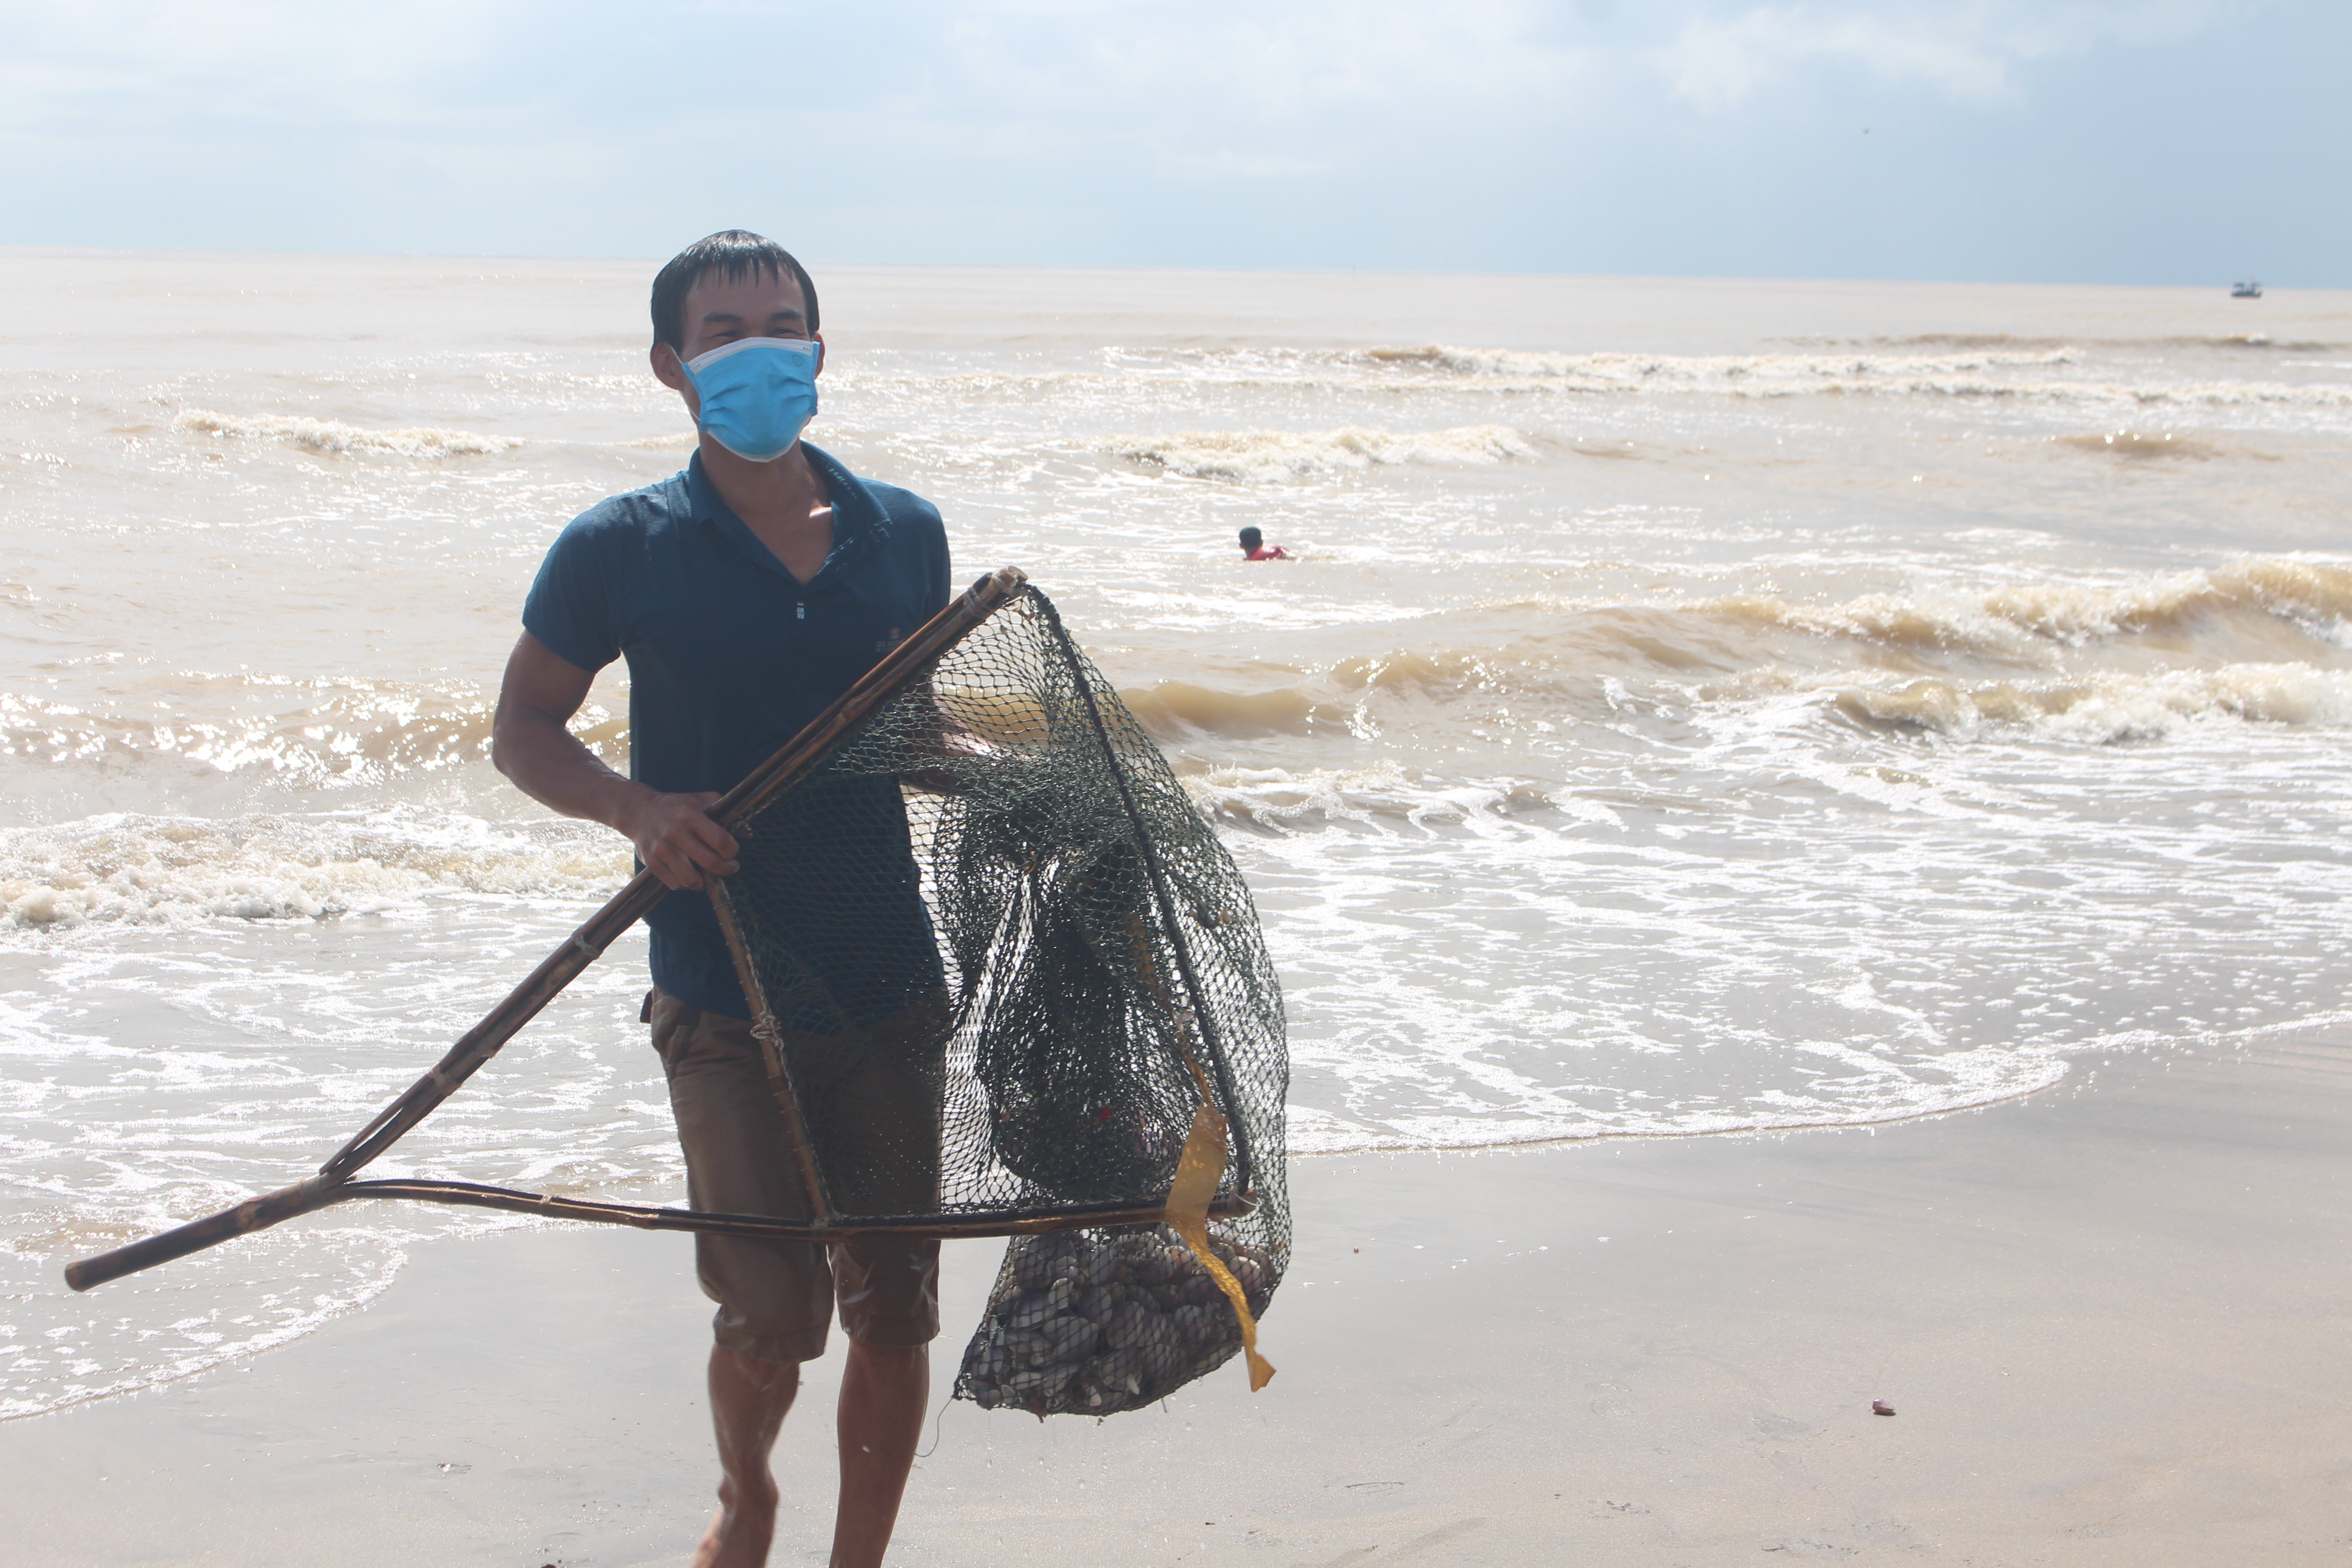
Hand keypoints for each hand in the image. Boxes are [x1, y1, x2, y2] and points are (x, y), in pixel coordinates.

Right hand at [624, 790, 739, 890]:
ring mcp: (661, 849)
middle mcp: (675, 833)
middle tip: (730, 867)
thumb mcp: (700, 800)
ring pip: (690, 879)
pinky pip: (675, 884)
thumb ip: (723, 810)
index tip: (733, 852)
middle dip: (726, 869)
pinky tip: (690, 875)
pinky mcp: (651, 862)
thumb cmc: (677, 807)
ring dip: (704, 881)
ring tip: (708, 875)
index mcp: (689, 816)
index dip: (732, 850)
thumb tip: (746, 832)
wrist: (639, 812)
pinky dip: (686, 884)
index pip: (720, 840)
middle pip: (709, 862)